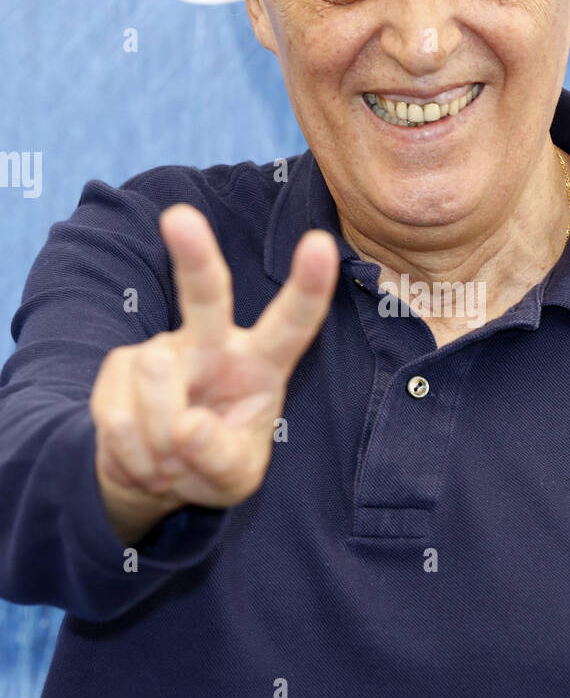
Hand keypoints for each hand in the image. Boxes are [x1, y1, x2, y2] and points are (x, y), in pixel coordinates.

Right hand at [89, 203, 339, 543]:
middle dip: (193, 255)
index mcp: (262, 363)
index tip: (320, 244)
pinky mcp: (121, 364)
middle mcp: (214, 343)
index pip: (293, 322)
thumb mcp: (234, 479)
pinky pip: (121, 415)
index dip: (308, 286)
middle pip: (206, 294)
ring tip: (170, 460)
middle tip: (179, 218)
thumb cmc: (212, 463)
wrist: (154, 474)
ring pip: (157, 381)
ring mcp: (164, 349)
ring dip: (160, 442)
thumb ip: (221, 458)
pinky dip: (133, 453)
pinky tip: (144, 456)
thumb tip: (186, 428)